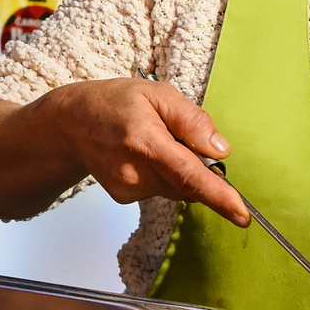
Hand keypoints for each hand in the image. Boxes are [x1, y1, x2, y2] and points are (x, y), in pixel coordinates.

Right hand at [29, 78, 248, 224]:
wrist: (69, 123)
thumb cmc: (113, 103)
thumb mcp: (156, 94)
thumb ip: (191, 120)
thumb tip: (220, 150)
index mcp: (145, 141)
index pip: (189, 175)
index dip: (218, 197)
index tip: (241, 215)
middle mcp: (135, 171)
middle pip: (188, 184)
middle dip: (198, 168)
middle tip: (176, 136)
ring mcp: (128, 188)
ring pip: (176, 188)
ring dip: (178, 170)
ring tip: (152, 141)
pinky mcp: (124, 197)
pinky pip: (160, 190)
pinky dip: (162, 174)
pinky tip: (142, 154)